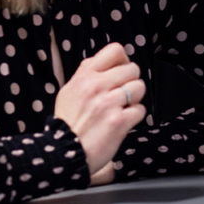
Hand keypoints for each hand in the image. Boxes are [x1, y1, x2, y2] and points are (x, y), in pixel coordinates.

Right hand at [53, 42, 145, 184]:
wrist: (63, 153)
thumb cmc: (67, 124)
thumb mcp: (69, 91)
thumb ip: (86, 74)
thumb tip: (104, 63)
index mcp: (85, 76)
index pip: (115, 50)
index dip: (123, 61)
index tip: (121, 71)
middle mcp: (96, 86)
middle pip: (133, 69)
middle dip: (130, 82)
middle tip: (121, 95)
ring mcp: (109, 103)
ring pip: (139, 87)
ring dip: (134, 99)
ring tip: (121, 108)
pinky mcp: (119, 121)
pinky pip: (140, 110)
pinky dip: (134, 117)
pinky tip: (122, 121)